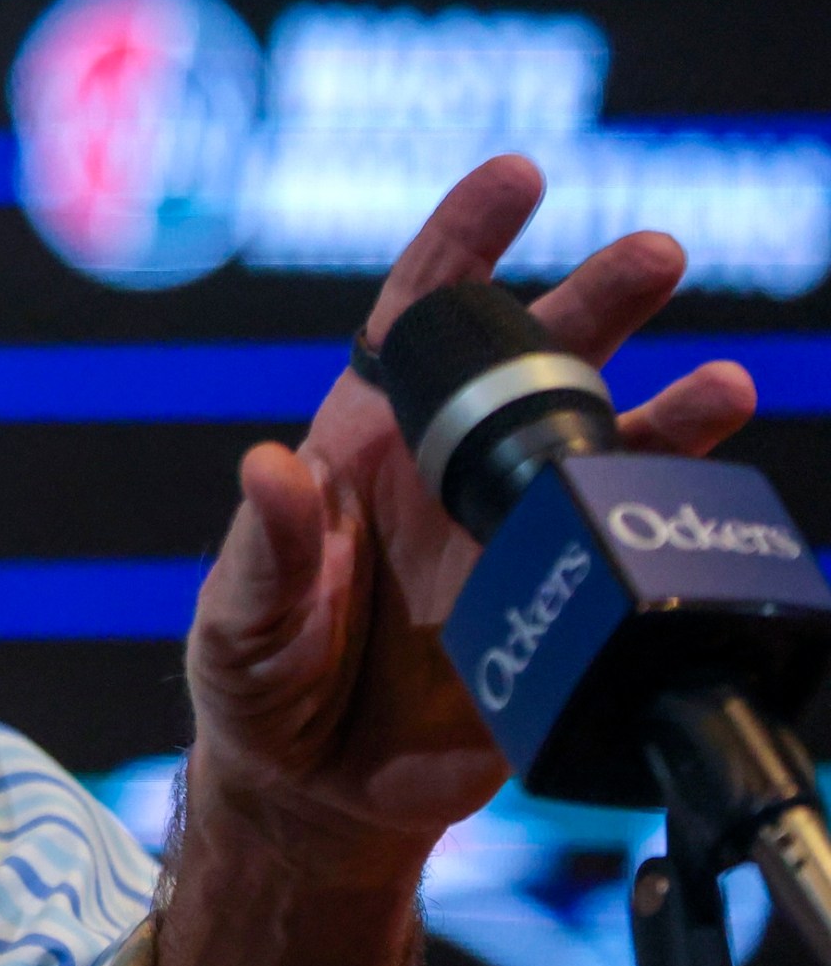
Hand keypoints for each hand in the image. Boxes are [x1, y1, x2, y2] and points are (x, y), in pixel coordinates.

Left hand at [186, 153, 760, 865]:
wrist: (313, 788)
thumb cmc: (258, 677)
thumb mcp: (241, 613)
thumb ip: (263, 546)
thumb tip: (269, 467)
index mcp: (362, 443)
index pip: (415, 321)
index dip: (462, 244)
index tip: (516, 177)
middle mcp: (448, 473)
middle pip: (531, 365)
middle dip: (593, 304)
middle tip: (655, 254)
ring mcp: (509, 539)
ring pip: (601, 452)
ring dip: (667, 414)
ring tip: (724, 384)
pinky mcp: (552, 613)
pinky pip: (624, 554)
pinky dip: (672, 522)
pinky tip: (711, 499)